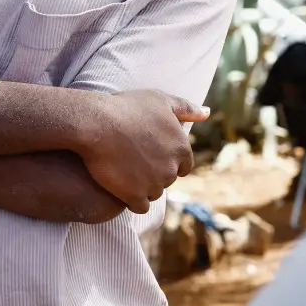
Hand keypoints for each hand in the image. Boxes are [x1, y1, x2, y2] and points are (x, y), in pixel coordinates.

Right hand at [79, 90, 208, 214]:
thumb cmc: (127, 108)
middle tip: (134, 159)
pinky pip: (139, 206)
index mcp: (181, 147)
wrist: (97, 124)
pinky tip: (120, 186)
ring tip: (125, 171)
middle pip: (167, 179)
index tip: (152, 154)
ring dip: (142, 186)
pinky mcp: (135, 196)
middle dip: (155, 172)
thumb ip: (186, 108)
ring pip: (154, 193)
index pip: (184, 165)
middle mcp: (172, 168)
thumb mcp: (160, 100)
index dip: (169, 160)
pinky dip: (131, 200)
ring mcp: (154, 184)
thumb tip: (207, 112)